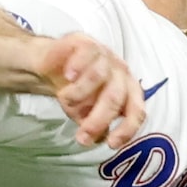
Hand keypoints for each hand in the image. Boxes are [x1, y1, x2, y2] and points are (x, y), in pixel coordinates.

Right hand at [40, 32, 144, 146]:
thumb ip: (95, 126)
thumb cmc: (75, 91)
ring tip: (64, 100)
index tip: (110, 144)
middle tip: (81, 137)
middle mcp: (121, 73)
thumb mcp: (85, 114)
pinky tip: (68, 77)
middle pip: (115, 98)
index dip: (127, 129)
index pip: (136, 111)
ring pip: (98, 76)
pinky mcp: (87, 43)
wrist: (51, 66)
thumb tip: (99, 139)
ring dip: (78, 94)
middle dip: (97, 120)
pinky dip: (77, 67)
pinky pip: (87, 54)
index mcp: (128, 91)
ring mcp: (106, 56)